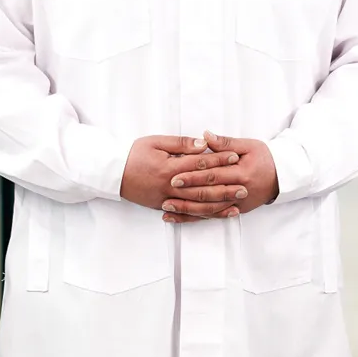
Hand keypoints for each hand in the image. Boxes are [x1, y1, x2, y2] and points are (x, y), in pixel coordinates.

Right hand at [120, 135, 234, 218]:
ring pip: (198, 204)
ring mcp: (167, 199)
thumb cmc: (134, 154)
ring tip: (236, 202)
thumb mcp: (155, 142)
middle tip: (244, 186)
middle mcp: (170, 186)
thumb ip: (181, 143)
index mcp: (169, 167)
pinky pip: (188, 214)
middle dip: (225, 186)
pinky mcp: (164, 207)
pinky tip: (218, 213)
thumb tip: (203, 144)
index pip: (200, 163)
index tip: (235, 157)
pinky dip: (204, 215)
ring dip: (219, 204)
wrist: (113, 174)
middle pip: (203, 188)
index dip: (219, 160)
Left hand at [162, 132, 279, 222]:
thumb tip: (205, 136)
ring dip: (187, 210)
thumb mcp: (248, 145)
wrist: (283, 176)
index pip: (213, 175)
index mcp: (241, 173)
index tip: (175, 175)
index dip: (193, 176)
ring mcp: (237, 204)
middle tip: (167, 191)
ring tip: (168, 207)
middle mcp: (239, 191)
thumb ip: (225, 143)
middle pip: (208, 194)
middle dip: (186, 194)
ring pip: (209, 210)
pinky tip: (181, 217)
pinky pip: (213, 216)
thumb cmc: (265, 157)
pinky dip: (195, 218)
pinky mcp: (236, 210)